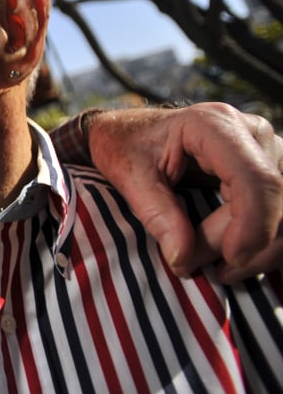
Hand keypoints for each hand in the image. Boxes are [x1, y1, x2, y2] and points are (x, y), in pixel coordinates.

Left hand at [87, 102, 282, 281]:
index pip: (255, 178)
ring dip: (260, 249)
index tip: (228, 258)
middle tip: (196, 264)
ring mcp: (266, 151)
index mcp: (214, 125)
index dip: (252, 224)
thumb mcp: (130, 175)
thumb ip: (156, 214)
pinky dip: (266, 243)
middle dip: (244, 242)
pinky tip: (237, 260)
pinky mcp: (270, 169)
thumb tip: (183, 258)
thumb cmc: (126, 144)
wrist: (129, 130)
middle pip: (272, 199)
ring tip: (217, 268)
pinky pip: (282, 213)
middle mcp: (250, 133)